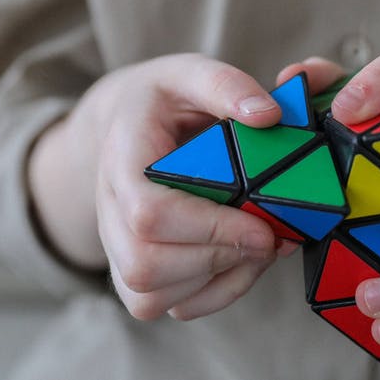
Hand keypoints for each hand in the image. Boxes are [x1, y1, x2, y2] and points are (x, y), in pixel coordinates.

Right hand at [35, 54, 297, 320]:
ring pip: (153, 295)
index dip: (210, 228)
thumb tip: (267, 115)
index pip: (149, 213)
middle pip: (146, 265)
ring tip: (261, 246)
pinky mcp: (135, 276)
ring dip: (221, 278)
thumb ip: (226, 86)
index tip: (262, 227)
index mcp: (120, 160)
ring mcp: (117, 249)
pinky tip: (243, 261)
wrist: (126, 127)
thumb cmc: (164, 101)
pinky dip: (216, 294)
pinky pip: (170, 306)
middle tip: (271, 237)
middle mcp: (108, 211)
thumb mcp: (189, 73)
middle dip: (220, 257)